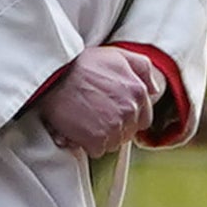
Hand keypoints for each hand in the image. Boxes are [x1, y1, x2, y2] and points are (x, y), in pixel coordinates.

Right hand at [36, 46, 165, 157]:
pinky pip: (97, 151)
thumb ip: (142, 67)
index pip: (144, 118)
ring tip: (85, 120)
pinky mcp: (96, 139)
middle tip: (95, 113)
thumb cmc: (81, 64)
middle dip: (115, 127)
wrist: (51, 76)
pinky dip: (87, 144)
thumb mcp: (116, 54)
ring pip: (114, 143)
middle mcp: (130, 110)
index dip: (128, 116)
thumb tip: (155, 89)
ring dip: (101, 136)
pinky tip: (77, 129)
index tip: (111, 110)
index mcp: (138, 91)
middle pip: (128, 132)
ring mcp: (114, 126)